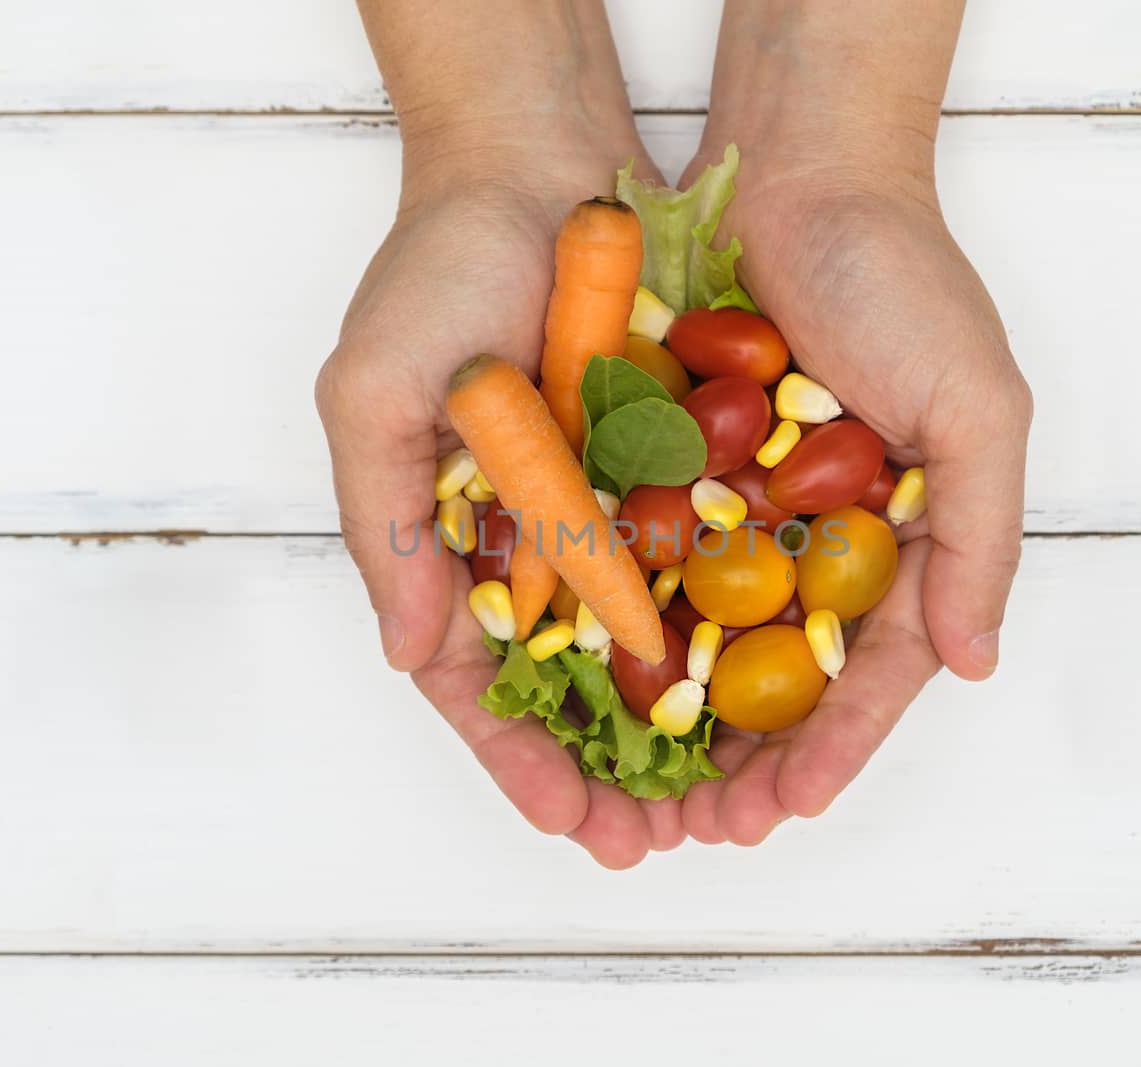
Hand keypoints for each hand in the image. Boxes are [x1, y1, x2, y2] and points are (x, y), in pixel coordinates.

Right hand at [316, 124, 690, 866]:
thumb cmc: (434, 273)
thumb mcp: (373, 397)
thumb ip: (386, 527)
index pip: (479, 681)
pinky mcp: (672, 464)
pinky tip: (767, 689)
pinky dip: (727, 627)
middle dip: (606, 770)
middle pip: (570, 687)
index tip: (569, 823)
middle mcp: (532, 541)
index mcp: (452, 543)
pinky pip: (702, 560)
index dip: (518, 759)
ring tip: (718, 804)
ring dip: (676, 729)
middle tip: (654, 846)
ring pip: (645, 644)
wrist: (534, 166)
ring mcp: (605, 506)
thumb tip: (409, 655)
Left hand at [674, 135, 1033, 845]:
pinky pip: (647, 554)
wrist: (804, 171)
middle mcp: (818, 535)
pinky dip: (626, 617)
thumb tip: (975, 665)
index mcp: (901, 538)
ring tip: (644, 787)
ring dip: (677, 714)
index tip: (785, 810)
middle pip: (778, 673)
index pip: (869, 670)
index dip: (834, 746)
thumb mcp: (981, 411)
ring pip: (705, 633)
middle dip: (745, 757)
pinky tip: (594, 682)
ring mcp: (740, 502)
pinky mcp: (670, 461)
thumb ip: (985, 539)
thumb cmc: (907, 282)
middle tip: (703, 829)